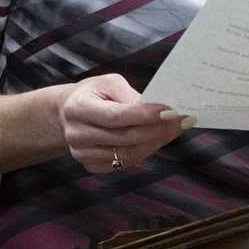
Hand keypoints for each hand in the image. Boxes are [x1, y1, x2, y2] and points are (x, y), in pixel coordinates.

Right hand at [58, 74, 187, 173]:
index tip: (169, 110)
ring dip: (154, 143)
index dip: (144, 115)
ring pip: (127, 154)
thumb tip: (155, 109)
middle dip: (156, 130)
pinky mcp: (91, 166)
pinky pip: (124, 163)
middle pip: (124, 138)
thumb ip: (129, 95)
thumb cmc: (94, 93)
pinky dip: (144, 152)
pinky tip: (156, 140)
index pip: (116, 116)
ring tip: (172, 130)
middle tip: (179, 121)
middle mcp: (77, 134)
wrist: (69, 113)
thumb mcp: (108, 83)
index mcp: (78, 108)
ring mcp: (82, 153)